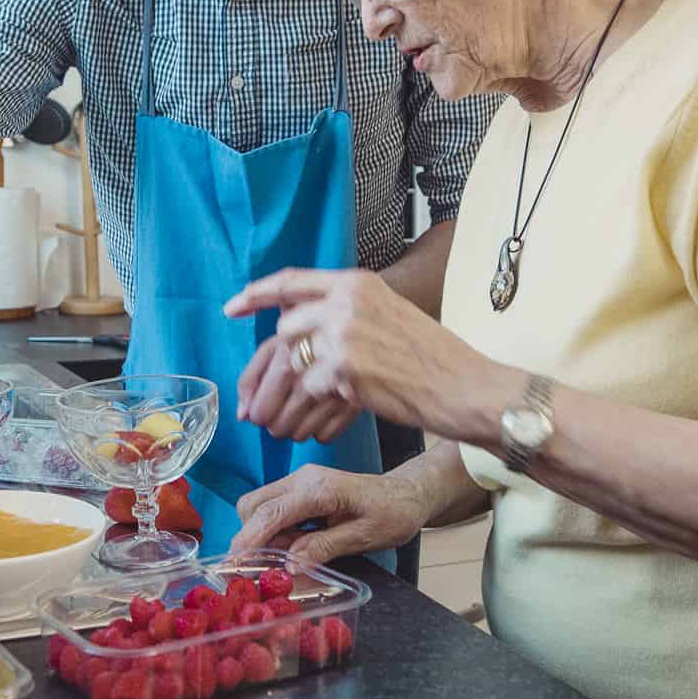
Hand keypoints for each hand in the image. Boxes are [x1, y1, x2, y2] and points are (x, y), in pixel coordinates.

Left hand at [226, 267, 476, 435]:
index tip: (232, 307)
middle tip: (272, 393)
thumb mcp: (390, 314)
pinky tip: (328, 417)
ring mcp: (344, 333)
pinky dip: (315, 407)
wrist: (465, 386)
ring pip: (292, 362)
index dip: (257, 294)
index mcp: (357, 283)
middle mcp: (346, 301)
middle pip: (286, 328)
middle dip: (277, 364)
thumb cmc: (433, 358)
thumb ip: (348, 312)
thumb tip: (301, 327)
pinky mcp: (345, 367)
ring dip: (289, 391)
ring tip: (288, 415)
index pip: (292, 281)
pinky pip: (311, 388)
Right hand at [231, 464, 431, 563]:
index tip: (234, 563)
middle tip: (264, 567)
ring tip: (286, 559)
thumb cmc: (393, 514)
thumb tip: (290, 564)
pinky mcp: (301, 489)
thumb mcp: (364, 537)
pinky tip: (294, 546)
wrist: (407, 493)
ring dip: (262, 535)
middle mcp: (303, 479)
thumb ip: (325, 547)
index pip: (271, 512)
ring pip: (259, 506)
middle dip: (250, 536)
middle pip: (254, 505)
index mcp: (319, 489)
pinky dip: (274, 530)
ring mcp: (300, 481)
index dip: (249, 539)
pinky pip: (273, 509)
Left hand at [237, 335, 359, 443]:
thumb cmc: (312, 334)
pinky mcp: (356, 400)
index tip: (260, 407)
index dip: (258, 412)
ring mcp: (335, 387)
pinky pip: (326, 436)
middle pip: (277, 425)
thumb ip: (252, 375)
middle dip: (274, 421)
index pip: (259, 408)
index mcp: (286, 348)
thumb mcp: (279, 341)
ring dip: (296, 426)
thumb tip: (241, 416)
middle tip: (282, 405)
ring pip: (299, 435)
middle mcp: (310, 369)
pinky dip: (321, 428)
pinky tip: (323, 408)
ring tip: (303, 404)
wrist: (364, 325)